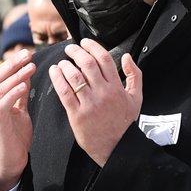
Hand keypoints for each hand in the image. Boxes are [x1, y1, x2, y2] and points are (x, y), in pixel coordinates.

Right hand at [0, 49, 35, 190]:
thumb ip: (21, 96)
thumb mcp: (20, 112)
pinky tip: (24, 85)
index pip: (3, 74)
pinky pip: (3, 103)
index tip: (29, 53)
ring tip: (31, 66)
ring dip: (16, 75)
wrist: (10, 162)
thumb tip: (26, 79)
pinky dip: (13, 92)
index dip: (15, 63)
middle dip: (13, 63)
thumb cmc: (15, 138)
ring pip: (1, 87)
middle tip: (28, 53)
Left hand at [49, 39, 142, 166]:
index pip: (104, 59)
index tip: (84, 42)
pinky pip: (64, 93)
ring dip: (65, 65)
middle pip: (87, 64)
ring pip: (74, 77)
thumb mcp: (136, 98)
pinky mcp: (77, 115)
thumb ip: (134, 76)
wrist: (116, 148)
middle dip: (76, 52)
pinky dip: (57, 79)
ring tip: (62, 62)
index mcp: (117, 88)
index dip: (92, 46)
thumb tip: (126, 57)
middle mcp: (103, 94)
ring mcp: (90, 104)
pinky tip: (54, 72)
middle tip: (70, 49)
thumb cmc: (124, 123)